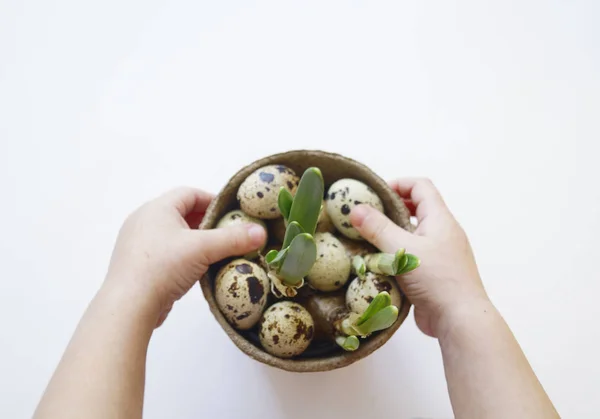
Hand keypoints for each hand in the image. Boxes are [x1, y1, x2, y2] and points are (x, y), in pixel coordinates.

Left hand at [103, 187, 266, 327]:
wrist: (129, 305)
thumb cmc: (163, 267)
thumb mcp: (203, 249)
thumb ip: (234, 239)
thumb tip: (261, 232)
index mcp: (157, 208)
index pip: (189, 193)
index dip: (213, 201)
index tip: (231, 215)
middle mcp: (144, 220)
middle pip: (181, 213)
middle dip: (206, 222)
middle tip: (227, 234)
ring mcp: (137, 243)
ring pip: (173, 234)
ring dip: (195, 241)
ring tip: (214, 253)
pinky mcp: (136, 264)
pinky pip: (164, 252)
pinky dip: (182, 256)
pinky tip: (195, 270)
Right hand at [350, 178, 487, 337]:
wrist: (460, 319)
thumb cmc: (437, 279)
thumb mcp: (402, 249)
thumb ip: (378, 228)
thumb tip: (355, 209)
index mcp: (440, 219)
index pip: (420, 186)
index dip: (398, 184)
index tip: (375, 194)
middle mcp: (443, 233)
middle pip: (417, 208)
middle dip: (391, 209)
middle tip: (368, 216)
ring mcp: (440, 254)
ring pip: (414, 234)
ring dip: (392, 233)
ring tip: (369, 239)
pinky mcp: (434, 274)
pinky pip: (413, 255)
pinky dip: (397, 254)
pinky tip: (379, 264)